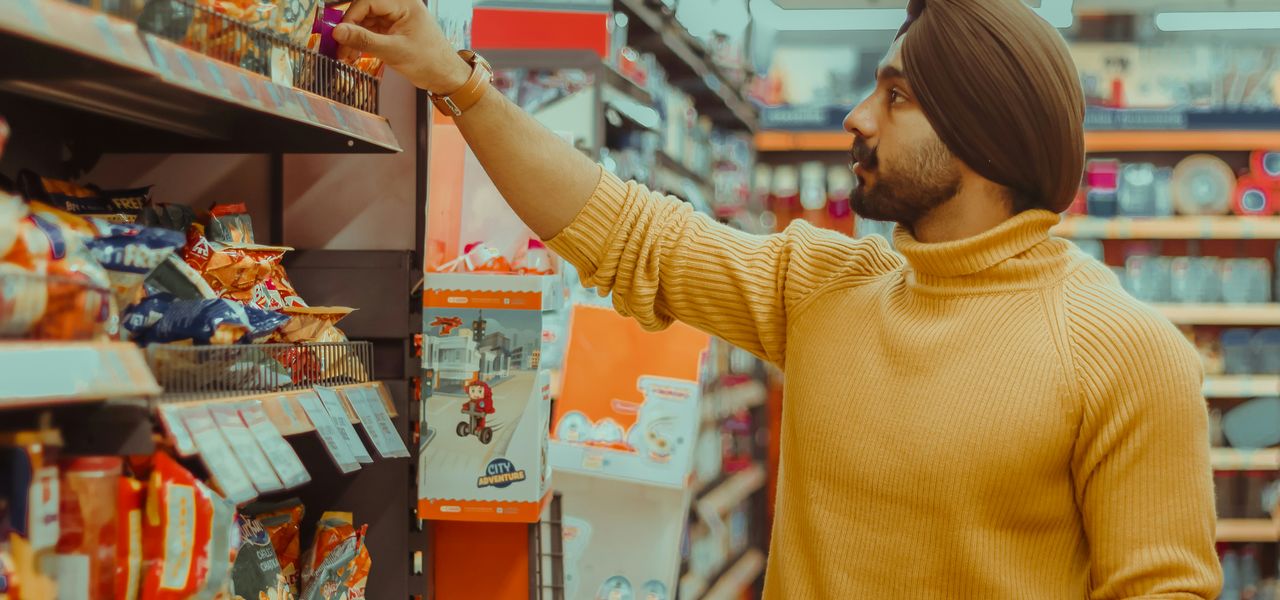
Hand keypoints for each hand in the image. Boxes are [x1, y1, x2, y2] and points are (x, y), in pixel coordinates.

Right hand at [333, 0, 471, 92]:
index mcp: (404, 3)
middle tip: (338, 46)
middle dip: (350, 28)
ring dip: (354, 36)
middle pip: (364, 9)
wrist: (446, 76)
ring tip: (345, 55)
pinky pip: (372, 30)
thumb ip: (364, 40)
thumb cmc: (430, 62)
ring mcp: (396, 17)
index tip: (339, 34)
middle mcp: (400, 6)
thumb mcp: (393, 51)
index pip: (368, 1)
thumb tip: (337, 32)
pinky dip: (362, 41)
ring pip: (366, 20)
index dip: (351, 16)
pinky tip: (353, 53)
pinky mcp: (394, 29)